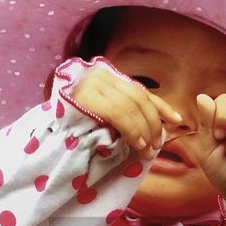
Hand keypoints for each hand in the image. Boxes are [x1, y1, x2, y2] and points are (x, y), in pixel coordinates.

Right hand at [63, 59, 182, 158]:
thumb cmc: (78, 132)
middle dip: (153, 123)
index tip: (177, 120)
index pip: (140, 91)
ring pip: (131, 106)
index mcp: (107, 77)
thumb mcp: (108, 118)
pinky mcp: (85, 97)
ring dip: (144, 130)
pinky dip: (132, 130)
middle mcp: (99, 75)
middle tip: (158, 145)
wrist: (49, 138)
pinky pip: (118, 114)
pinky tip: (138, 144)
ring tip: (148, 150)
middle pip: (138, 97)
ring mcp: (91, 84)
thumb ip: (129, 114)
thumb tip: (164, 123)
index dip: (161, 106)